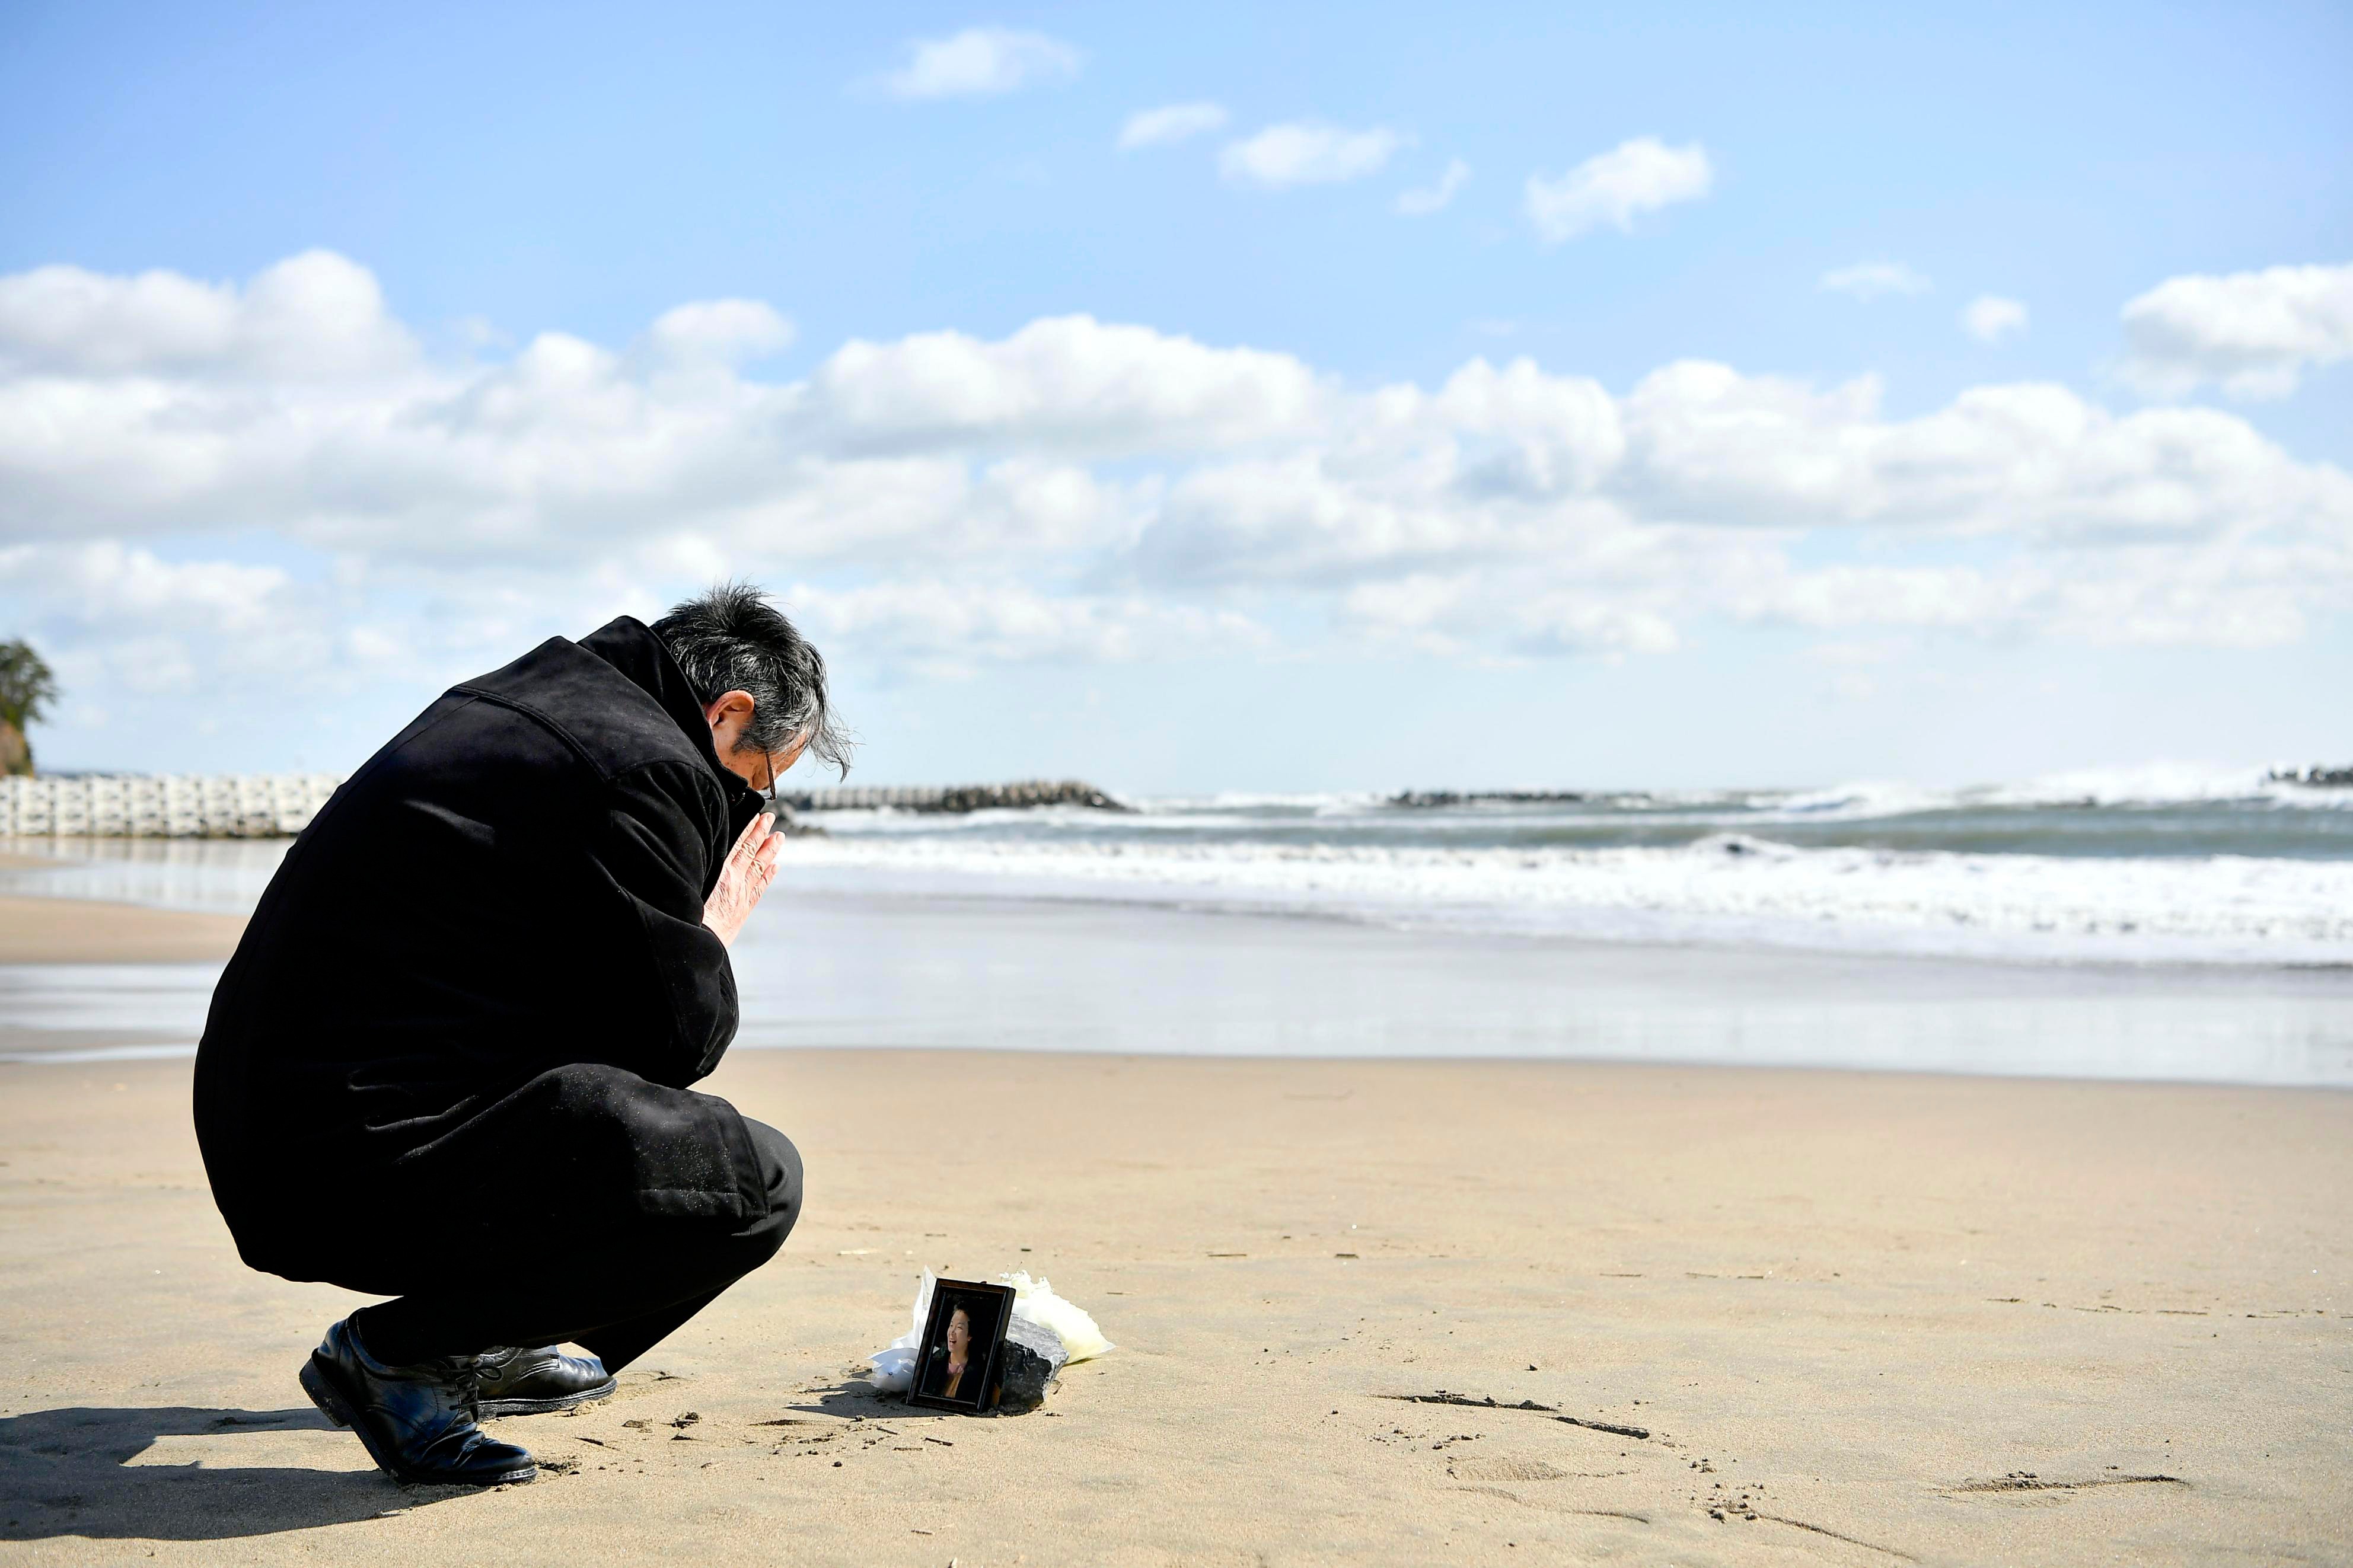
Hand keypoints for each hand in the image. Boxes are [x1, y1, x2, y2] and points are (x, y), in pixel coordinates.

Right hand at [703, 812, 782, 948]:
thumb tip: (702, 853)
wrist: (698, 941)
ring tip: (779, 837)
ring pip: (759, 868)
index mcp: (720, 873)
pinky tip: (775, 867)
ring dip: (769, 851)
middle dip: (761, 834)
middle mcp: (734, 881)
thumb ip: (702, 868)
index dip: (748, 830)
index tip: (755, 817)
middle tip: (771, 818)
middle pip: (751, 852)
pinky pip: (759, 888)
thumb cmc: (689, 914)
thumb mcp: (693, 885)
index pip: (738, 845)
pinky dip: (768, 876)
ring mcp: (741, 895)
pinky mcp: (743, 909)